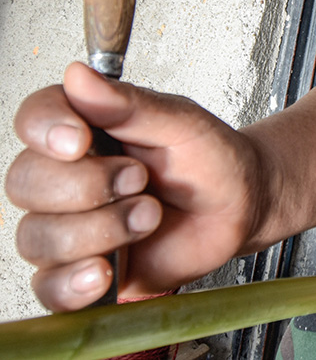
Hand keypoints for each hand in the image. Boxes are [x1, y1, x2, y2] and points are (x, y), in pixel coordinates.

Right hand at [6, 62, 265, 310]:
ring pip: (38, 236)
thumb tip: (77, 75)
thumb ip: (129, 104)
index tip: (79, 140)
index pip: (33, 120)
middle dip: (87, 187)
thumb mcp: (181, 123)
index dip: (45, 130)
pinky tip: (104, 273)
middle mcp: (65, 177)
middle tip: (142, 181)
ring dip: (99, 230)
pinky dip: (74, 283)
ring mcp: (68, 226)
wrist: (241, 207)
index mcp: (84, 128)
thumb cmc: (212, 160)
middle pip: (25, 182)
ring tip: (150, 217)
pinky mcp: (80, 272)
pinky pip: (49, 287)